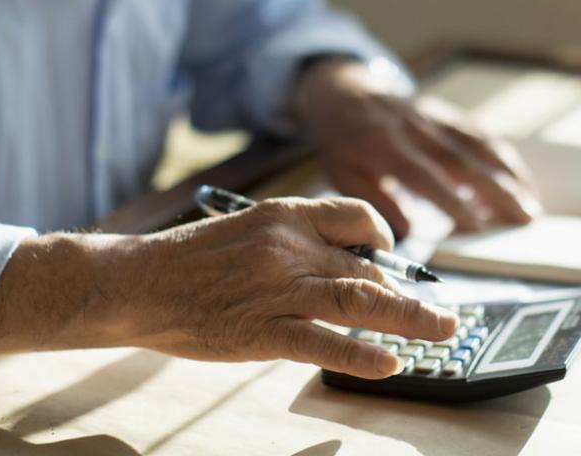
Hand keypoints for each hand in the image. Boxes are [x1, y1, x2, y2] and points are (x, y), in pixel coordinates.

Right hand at [112, 197, 458, 377]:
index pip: (357, 217)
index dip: (386, 239)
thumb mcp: (248, 229)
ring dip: (411, 318)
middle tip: (440, 314)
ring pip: (361, 301)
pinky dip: (363, 355)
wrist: (136, 282)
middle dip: (408, 293)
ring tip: (443, 331)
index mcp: (284, 215)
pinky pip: (324, 343)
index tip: (395, 258)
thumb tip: (344, 262)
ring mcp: (277, 290)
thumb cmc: (189, 260)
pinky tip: (390, 364)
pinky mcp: (262, 332)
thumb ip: (295, 241)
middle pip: (369, 267)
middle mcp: (289, 248)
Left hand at [295, 58, 542, 237]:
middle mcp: (415, 128)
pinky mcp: (446, 114)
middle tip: (525, 219)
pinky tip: (521, 181)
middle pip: (461, 159)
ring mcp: (434, 118)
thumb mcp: (345, 175)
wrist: (345, 93)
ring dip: (509, 174)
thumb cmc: (344, 143)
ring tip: (532, 204)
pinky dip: (504, 158)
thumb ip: (377, 202)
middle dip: (496, 190)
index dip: (451, 200)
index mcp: (384, 146)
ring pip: (478, 145)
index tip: (477, 227)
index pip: (423, 175)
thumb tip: (409, 234)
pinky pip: (480, 135)